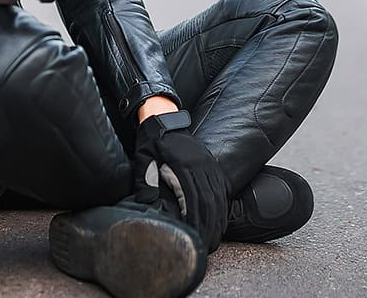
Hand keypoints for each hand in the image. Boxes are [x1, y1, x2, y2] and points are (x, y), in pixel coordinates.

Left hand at [132, 110, 229, 250]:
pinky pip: (222, 188)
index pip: (193, 200)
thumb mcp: (143, 158)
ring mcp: (209, 164)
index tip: (194, 238)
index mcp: (183, 166)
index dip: (195, 222)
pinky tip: (221, 220)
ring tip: (215, 239)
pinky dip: (223, 206)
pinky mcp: (212, 164)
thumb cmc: (151, 141)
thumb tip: (147, 203)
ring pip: (218, 197)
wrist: (163, 119)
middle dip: (209, 227)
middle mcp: (200, 165)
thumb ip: (146, 180)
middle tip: (208, 247)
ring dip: (218, 220)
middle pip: (209, 202)